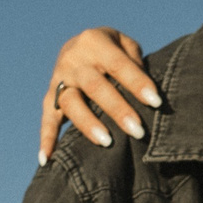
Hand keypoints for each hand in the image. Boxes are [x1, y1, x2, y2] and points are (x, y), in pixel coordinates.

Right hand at [39, 28, 157, 161]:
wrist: (79, 45)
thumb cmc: (113, 50)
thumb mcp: (125, 45)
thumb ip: (134, 62)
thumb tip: (144, 89)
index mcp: (95, 42)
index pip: (118, 64)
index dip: (137, 82)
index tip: (156, 102)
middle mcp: (73, 59)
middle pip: (95, 86)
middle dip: (117, 109)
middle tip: (138, 130)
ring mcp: (59, 79)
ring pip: (71, 103)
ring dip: (88, 124)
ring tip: (107, 142)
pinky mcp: (49, 97)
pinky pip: (47, 119)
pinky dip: (46, 139)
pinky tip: (47, 160)